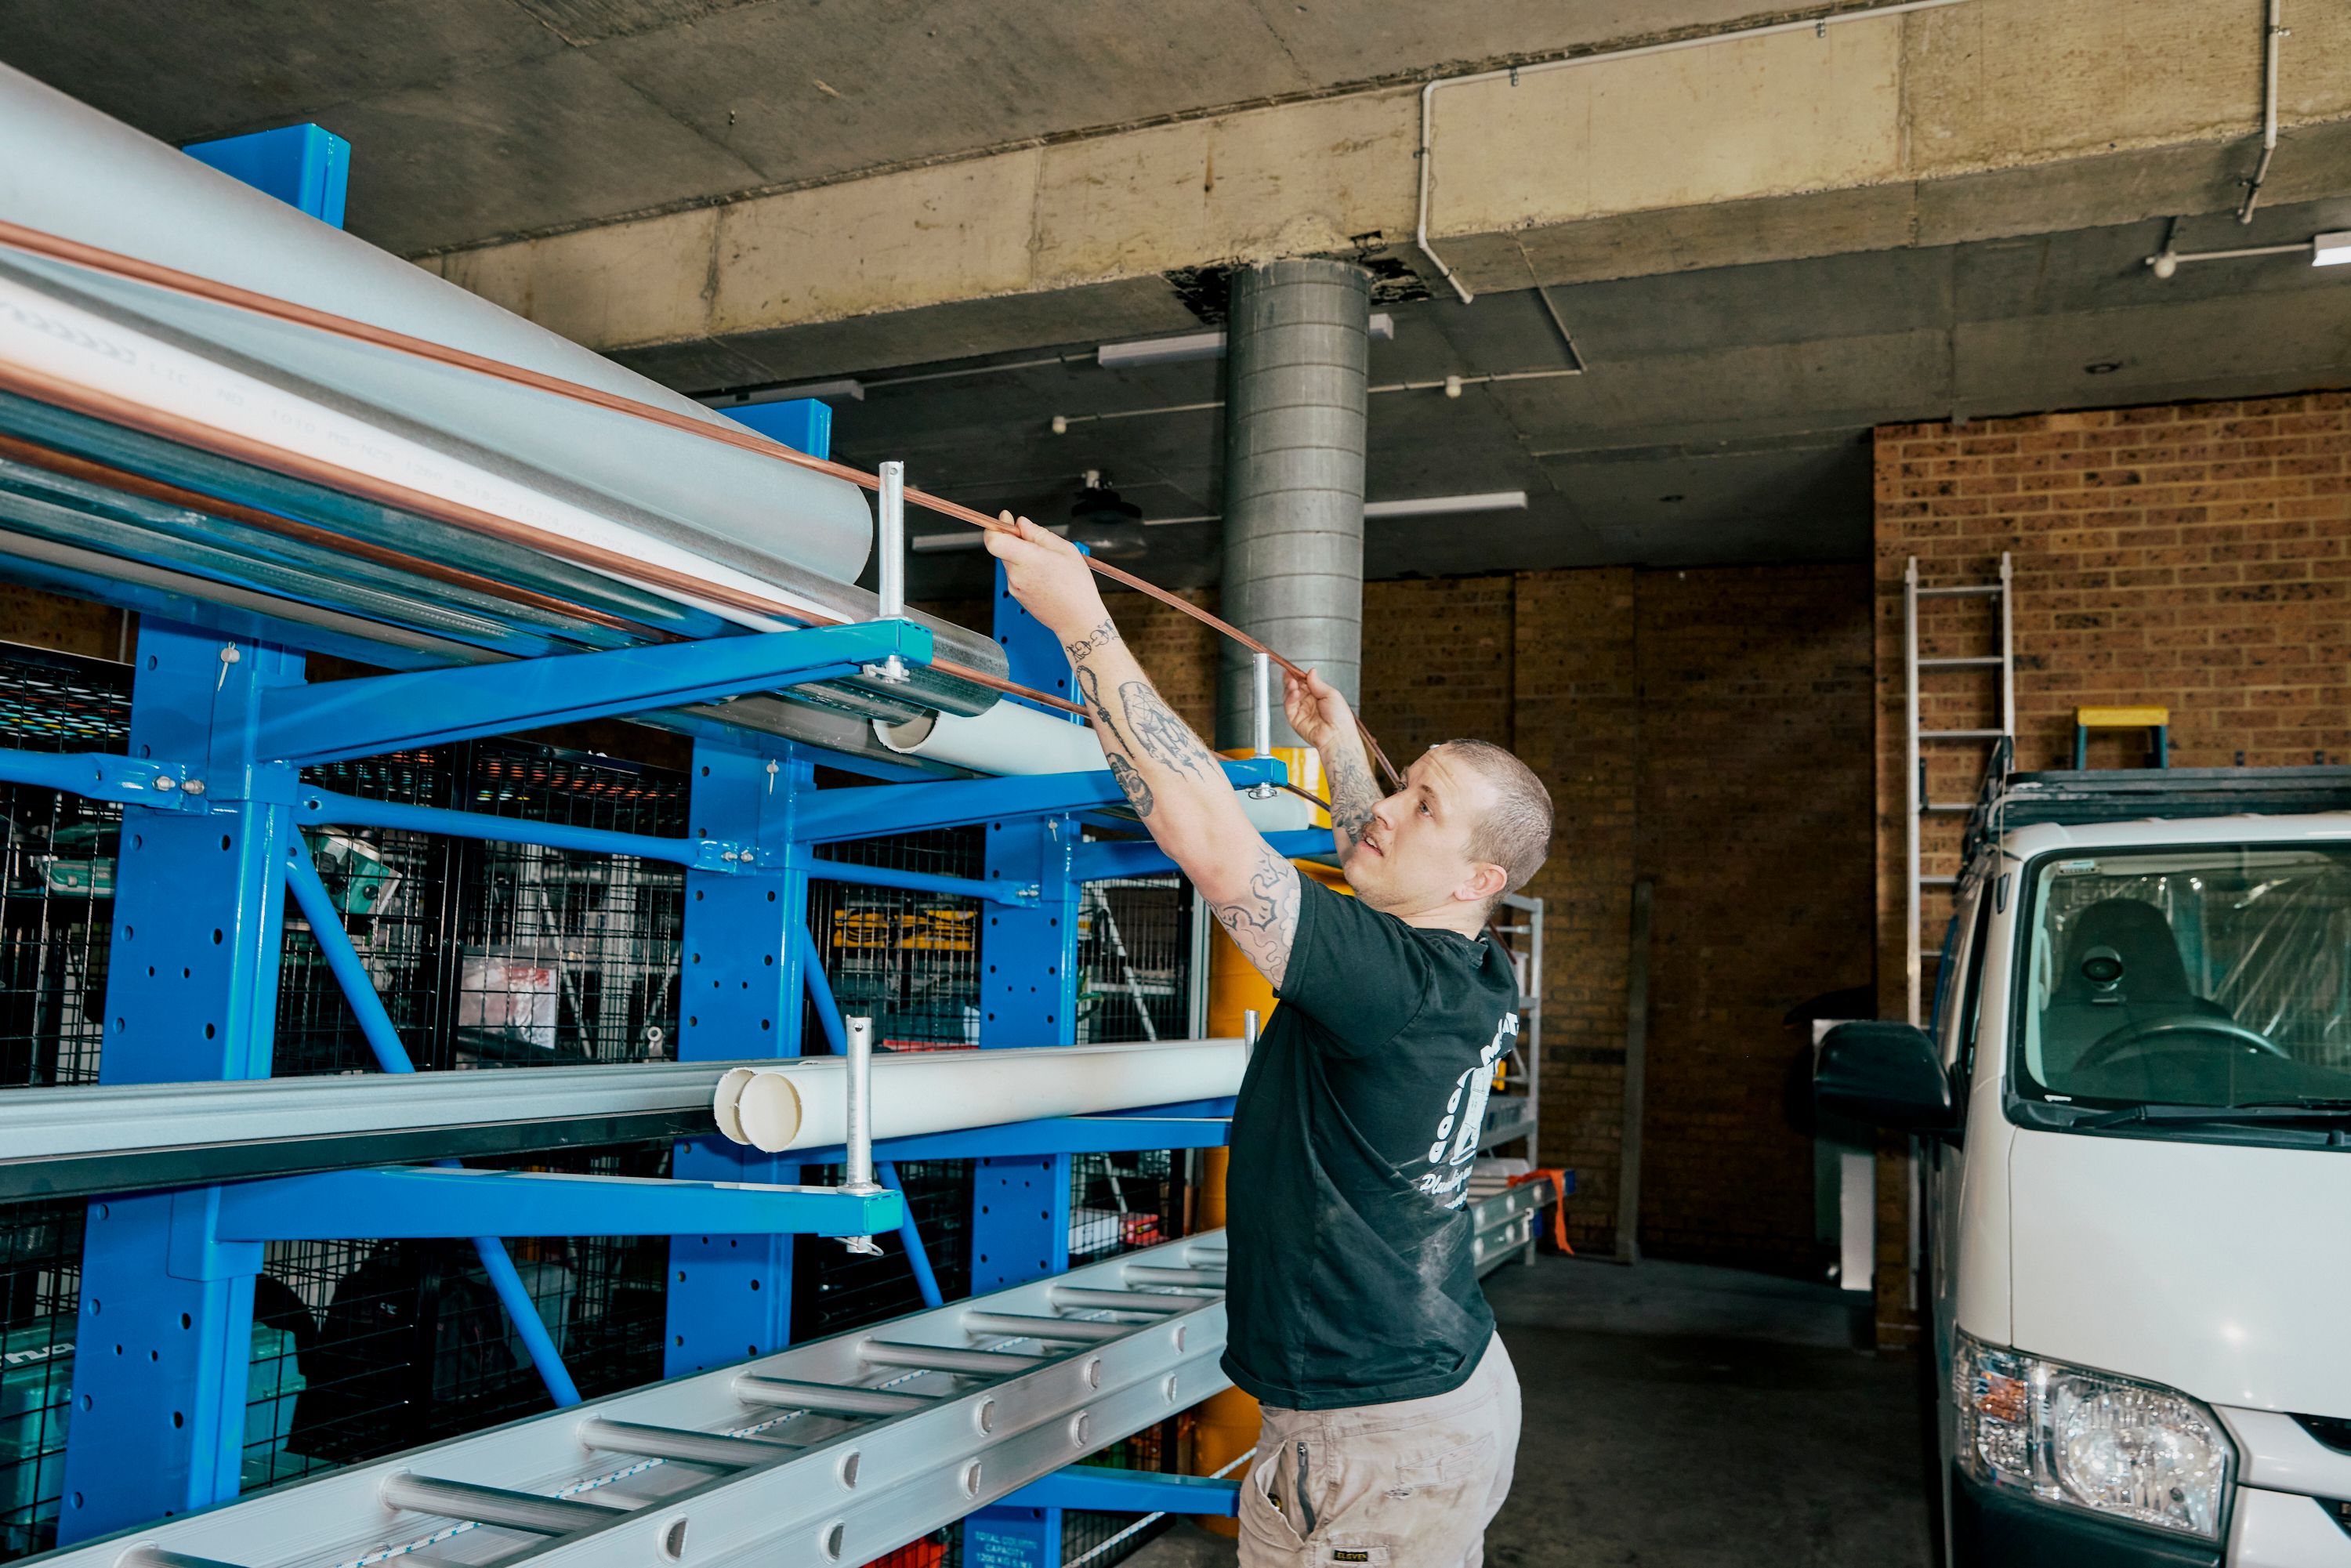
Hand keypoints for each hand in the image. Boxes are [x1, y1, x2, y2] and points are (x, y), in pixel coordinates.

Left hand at [984, 513, 1109, 642]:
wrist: (1077, 620)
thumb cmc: (1077, 588)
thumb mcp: (1066, 550)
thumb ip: (1039, 534)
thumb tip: (1022, 524)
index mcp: (1028, 560)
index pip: (994, 541)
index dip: (995, 527)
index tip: (1005, 519)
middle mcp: (1016, 575)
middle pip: (1003, 548)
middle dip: (1015, 540)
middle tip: (1036, 540)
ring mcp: (1014, 587)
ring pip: (1010, 561)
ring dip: (1022, 556)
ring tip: (1047, 563)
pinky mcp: (1016, 595)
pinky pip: (1015, 574)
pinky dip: (1025, 569)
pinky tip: (1044, 575)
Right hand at [1283, 666, 1353, 750]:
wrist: (1338, 735)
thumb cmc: (1340, 718)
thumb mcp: (1331, 694)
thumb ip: (1317, 683)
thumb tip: (1311, 672)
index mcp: (1318, 695)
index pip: (1304, 683)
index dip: (1298, 676)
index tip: (1293, 670)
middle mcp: (1308, 703)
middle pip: (1295, 688)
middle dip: (1291, 680)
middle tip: (1289, 675)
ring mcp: (1301, 711)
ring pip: (1289, 696)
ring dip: (1289, 688)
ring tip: (1292, 683)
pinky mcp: (1295, 720)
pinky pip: (1289, 707)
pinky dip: (1289, 698)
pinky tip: (1294, 693)